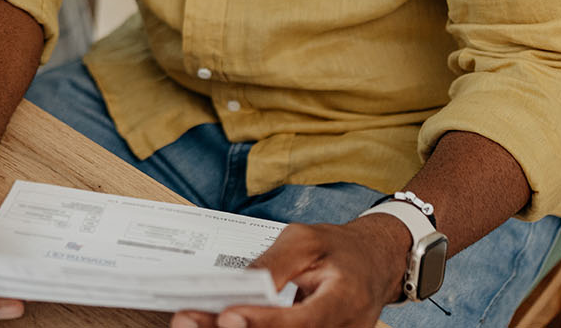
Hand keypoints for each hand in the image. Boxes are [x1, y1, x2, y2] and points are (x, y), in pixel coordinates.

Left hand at [169, 214, 412, 327]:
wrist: (374, 264)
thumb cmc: (340, 250)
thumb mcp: (306, 241)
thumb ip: (273, 264)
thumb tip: (237, 286)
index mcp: (346, 298)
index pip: (303, 320)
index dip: (264, 322)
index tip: (228, 315)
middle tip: (187, 320)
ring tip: (191, 322)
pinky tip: (216, 324)